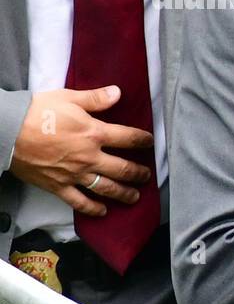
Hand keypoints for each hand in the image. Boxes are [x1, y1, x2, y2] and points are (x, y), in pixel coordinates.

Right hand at [8, 86, 153, 216]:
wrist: (6, 130)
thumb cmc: (36, 112)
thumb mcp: (68, 98)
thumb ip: (95, 98)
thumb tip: (118, 92)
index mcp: (94, 133)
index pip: (129, 138)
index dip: (143, 140)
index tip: (149, 142)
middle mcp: (89, 157)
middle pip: (123, 168)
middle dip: (138, 173)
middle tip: (146, 176)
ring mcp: (75, 174)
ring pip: (107, 188)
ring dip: (124, 193)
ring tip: (134, 196)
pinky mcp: (58, 186)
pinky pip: (79, 202)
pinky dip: (93, 209)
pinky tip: (103, 211)